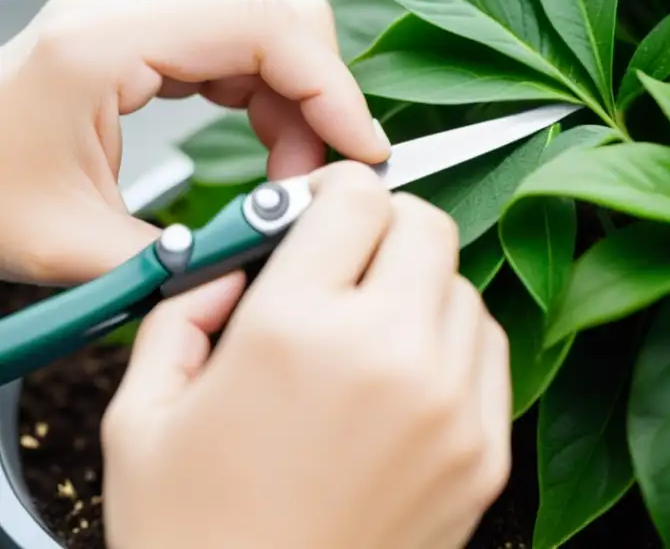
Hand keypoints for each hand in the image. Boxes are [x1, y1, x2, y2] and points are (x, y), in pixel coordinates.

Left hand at [0, 0, 389, 284]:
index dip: (332, 87)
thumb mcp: (74, 251)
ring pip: (259, 22)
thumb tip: (279, 257)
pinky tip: (265, 150)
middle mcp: (118, 16)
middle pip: (270, 4)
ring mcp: (129, 24)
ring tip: (288, 173)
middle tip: (315, 170)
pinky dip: (268, 98)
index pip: (261, 26)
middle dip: (317, 89)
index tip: (364, 153)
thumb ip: (187, 258)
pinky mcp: (138, 44)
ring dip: (296, 96)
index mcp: (100, 46)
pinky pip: (234, 48)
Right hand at [100, 162, 511, 548]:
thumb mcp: (142, 415)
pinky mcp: (483, 452)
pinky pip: (488, 351)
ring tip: (368, 333)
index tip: (313, 214)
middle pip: (425, 225)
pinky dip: (451, 342)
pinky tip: (403, 376)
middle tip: (344, 262)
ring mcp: (449, 405)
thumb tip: (235, 262)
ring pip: (461, 285)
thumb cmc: (197, 538)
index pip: (356, 198)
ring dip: (418, 287)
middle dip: (382, 227)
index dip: (331, 194)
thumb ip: (185, 310)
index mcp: (296, 331)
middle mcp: (388, 355)